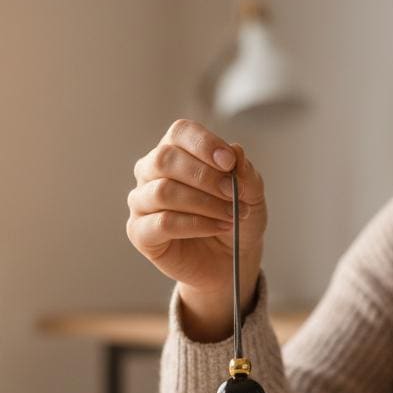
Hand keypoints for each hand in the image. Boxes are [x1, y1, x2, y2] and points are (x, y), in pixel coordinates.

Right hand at [126, 119, 266, 341]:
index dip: (204, 144)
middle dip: (205, 176)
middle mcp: (151, 172)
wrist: (230, 260)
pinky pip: (162, 222)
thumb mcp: (252, 194)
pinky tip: (217, 227)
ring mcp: (142, 202)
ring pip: (163, 191)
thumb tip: (235, 152)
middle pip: (165, 159)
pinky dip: (195, 225)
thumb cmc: (235, 219)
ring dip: (204, 203)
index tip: (229, 162)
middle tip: (233, 193)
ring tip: (231, 215)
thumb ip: (245, 172)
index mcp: (176, 151)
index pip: (180, 132)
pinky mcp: (140, 232)